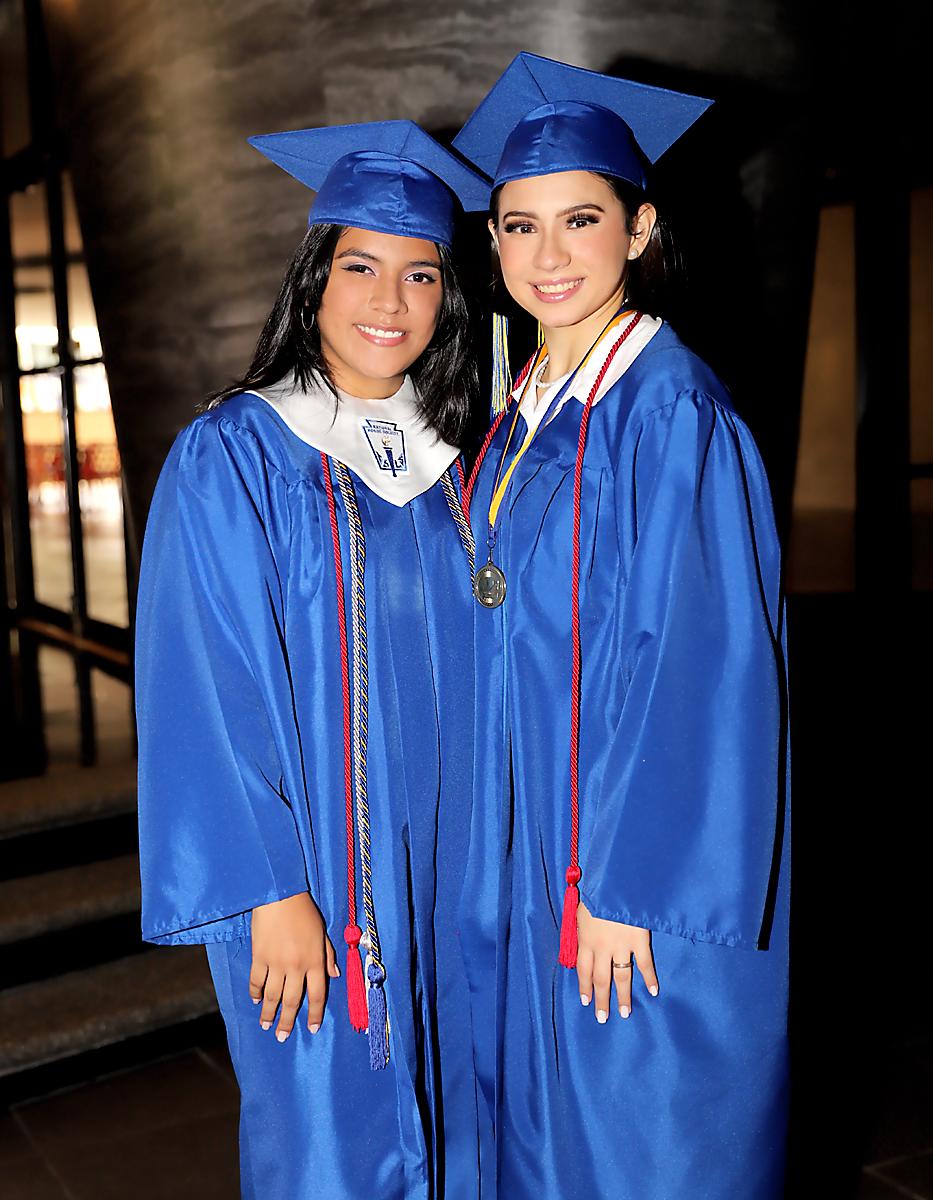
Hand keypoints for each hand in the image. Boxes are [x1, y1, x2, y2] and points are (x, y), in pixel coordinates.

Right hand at [249, 892, 339, 1040]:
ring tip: (266, 1025)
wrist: (281, 896)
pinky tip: (256, 1000)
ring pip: (272, 996)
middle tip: (281, 1037)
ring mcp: (276, 963)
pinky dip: (255, 993)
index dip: (314, 1014)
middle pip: (292, 1001)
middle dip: (287, 1022)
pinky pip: (256, 981)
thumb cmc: (305, 912)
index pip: (317, 995)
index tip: (312, 1029)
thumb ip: (328, 956)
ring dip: (269, 1013)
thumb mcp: (323, 933)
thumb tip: (334, 975)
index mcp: (315, 961)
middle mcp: (296, 966)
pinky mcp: (259, 957)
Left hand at [575, 901, 658, 1023]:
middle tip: (602, 1018)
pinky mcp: (638, 940)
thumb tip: (584, 941)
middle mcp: (601, 947)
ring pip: (621, 977)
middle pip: (600, 979)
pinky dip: (649, 978)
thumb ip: (584, 927)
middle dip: (601, 1000)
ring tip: (624, 1013)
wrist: (615, 881)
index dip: (584, 987)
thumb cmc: (597, 891)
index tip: (586, 1001)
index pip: (583, 970)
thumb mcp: (583, 909)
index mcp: (585, 939)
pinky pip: (644, 963)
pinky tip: (652, 991)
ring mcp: (621, 945)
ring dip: (622, 996)